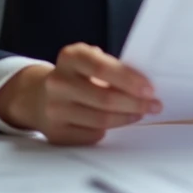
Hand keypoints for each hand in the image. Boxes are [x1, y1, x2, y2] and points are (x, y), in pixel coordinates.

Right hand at [0, 43, 161, 145]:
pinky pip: (93, 135)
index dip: (129, 79)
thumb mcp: (89, 60)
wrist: (38, 96)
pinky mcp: (56, 133)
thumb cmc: (76, 76)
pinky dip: (110, 129)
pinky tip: (118, 121)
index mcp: (70, 57)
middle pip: (105, 98)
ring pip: (101, 120)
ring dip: (127, 118)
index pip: (102, 68)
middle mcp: (58, 82)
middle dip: (136, 103)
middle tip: (154, 105)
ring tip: (141, 113)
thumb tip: (145, 85)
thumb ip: (112, 67)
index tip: (150, 88)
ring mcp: (54, 109)